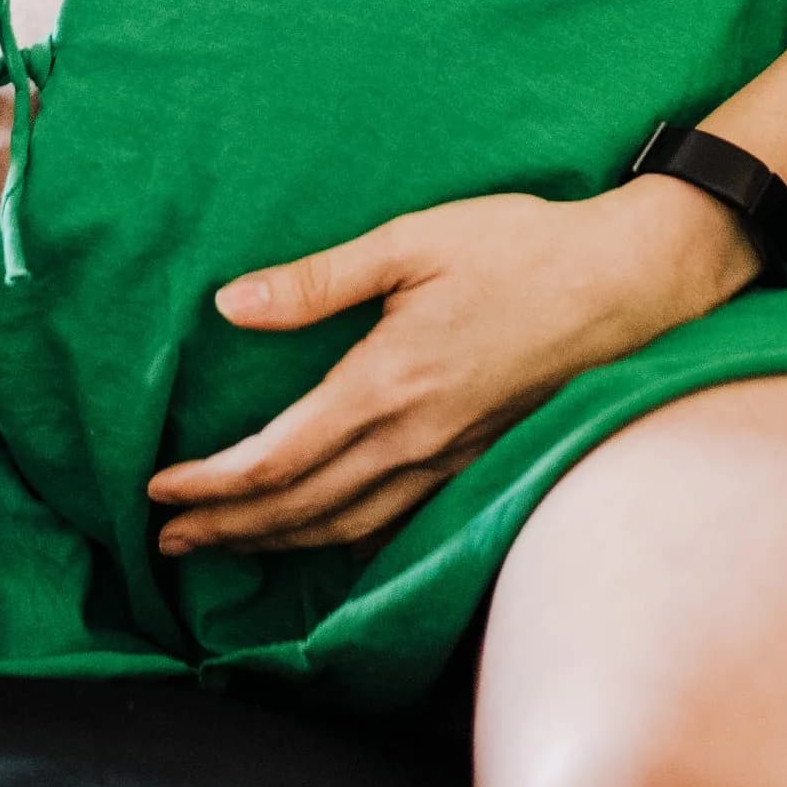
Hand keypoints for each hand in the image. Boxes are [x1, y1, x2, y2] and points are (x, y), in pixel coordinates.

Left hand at [148, 175, 759, 558]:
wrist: (629, 282)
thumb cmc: (521, 248)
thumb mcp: (413, 241)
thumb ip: (319, 280)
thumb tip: (232, 305)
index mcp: (388, 383)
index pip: (276, 459)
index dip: (211, 484)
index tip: (157, 491)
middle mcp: (415, 439)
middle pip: (300, 509)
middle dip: (227, 528)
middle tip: (166, 540)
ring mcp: (452, 460)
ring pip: (346, 526)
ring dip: (275, 543)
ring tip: (224, 545)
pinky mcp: (479, 461)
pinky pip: (394, 521)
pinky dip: (342, 539)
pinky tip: (322, 536)